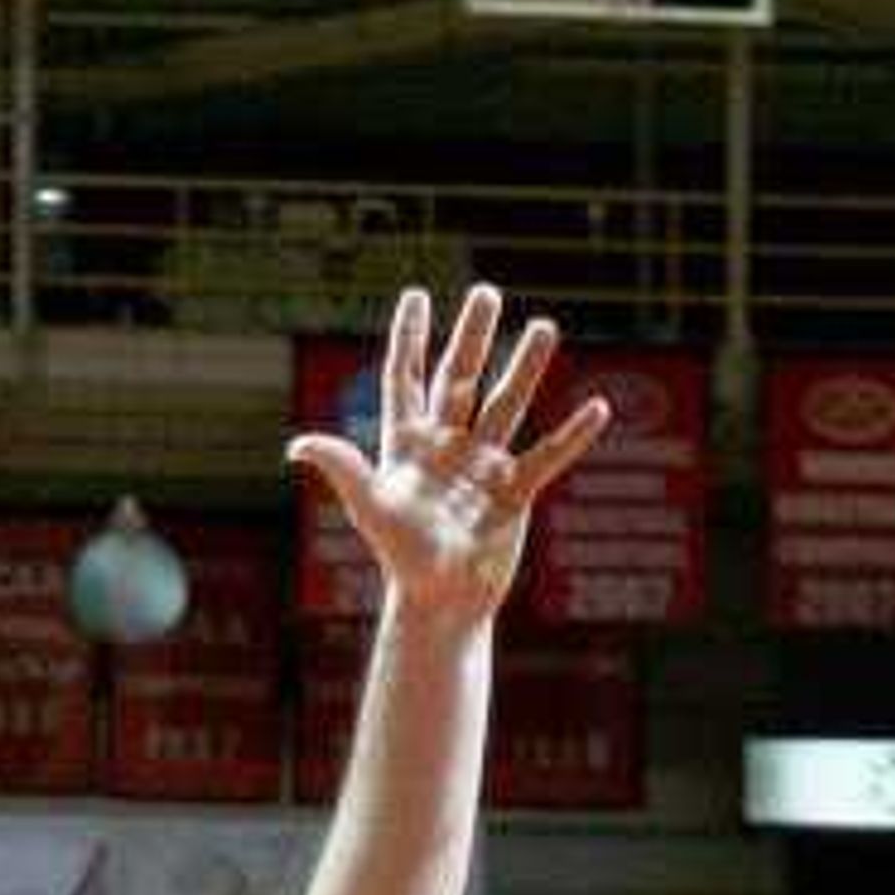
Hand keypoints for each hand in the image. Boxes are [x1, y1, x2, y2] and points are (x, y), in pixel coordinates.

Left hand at [284, 280, 611, 632]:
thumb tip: (297, 445)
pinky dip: (571, 436)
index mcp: (407, 445)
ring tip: (545, 326)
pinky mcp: (514, 492)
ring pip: (506, 405)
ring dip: (525, 367)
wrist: (441, 602)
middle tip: (487, 292)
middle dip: (473, 336)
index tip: (417, 295)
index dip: (409, 338)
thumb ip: (343, 469)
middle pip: (460, 378)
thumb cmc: (401, 558)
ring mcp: (482, 466)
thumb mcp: (371, 508)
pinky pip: (546, 457)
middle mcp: (446, 446)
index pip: (406, 378)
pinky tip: (597, 408)